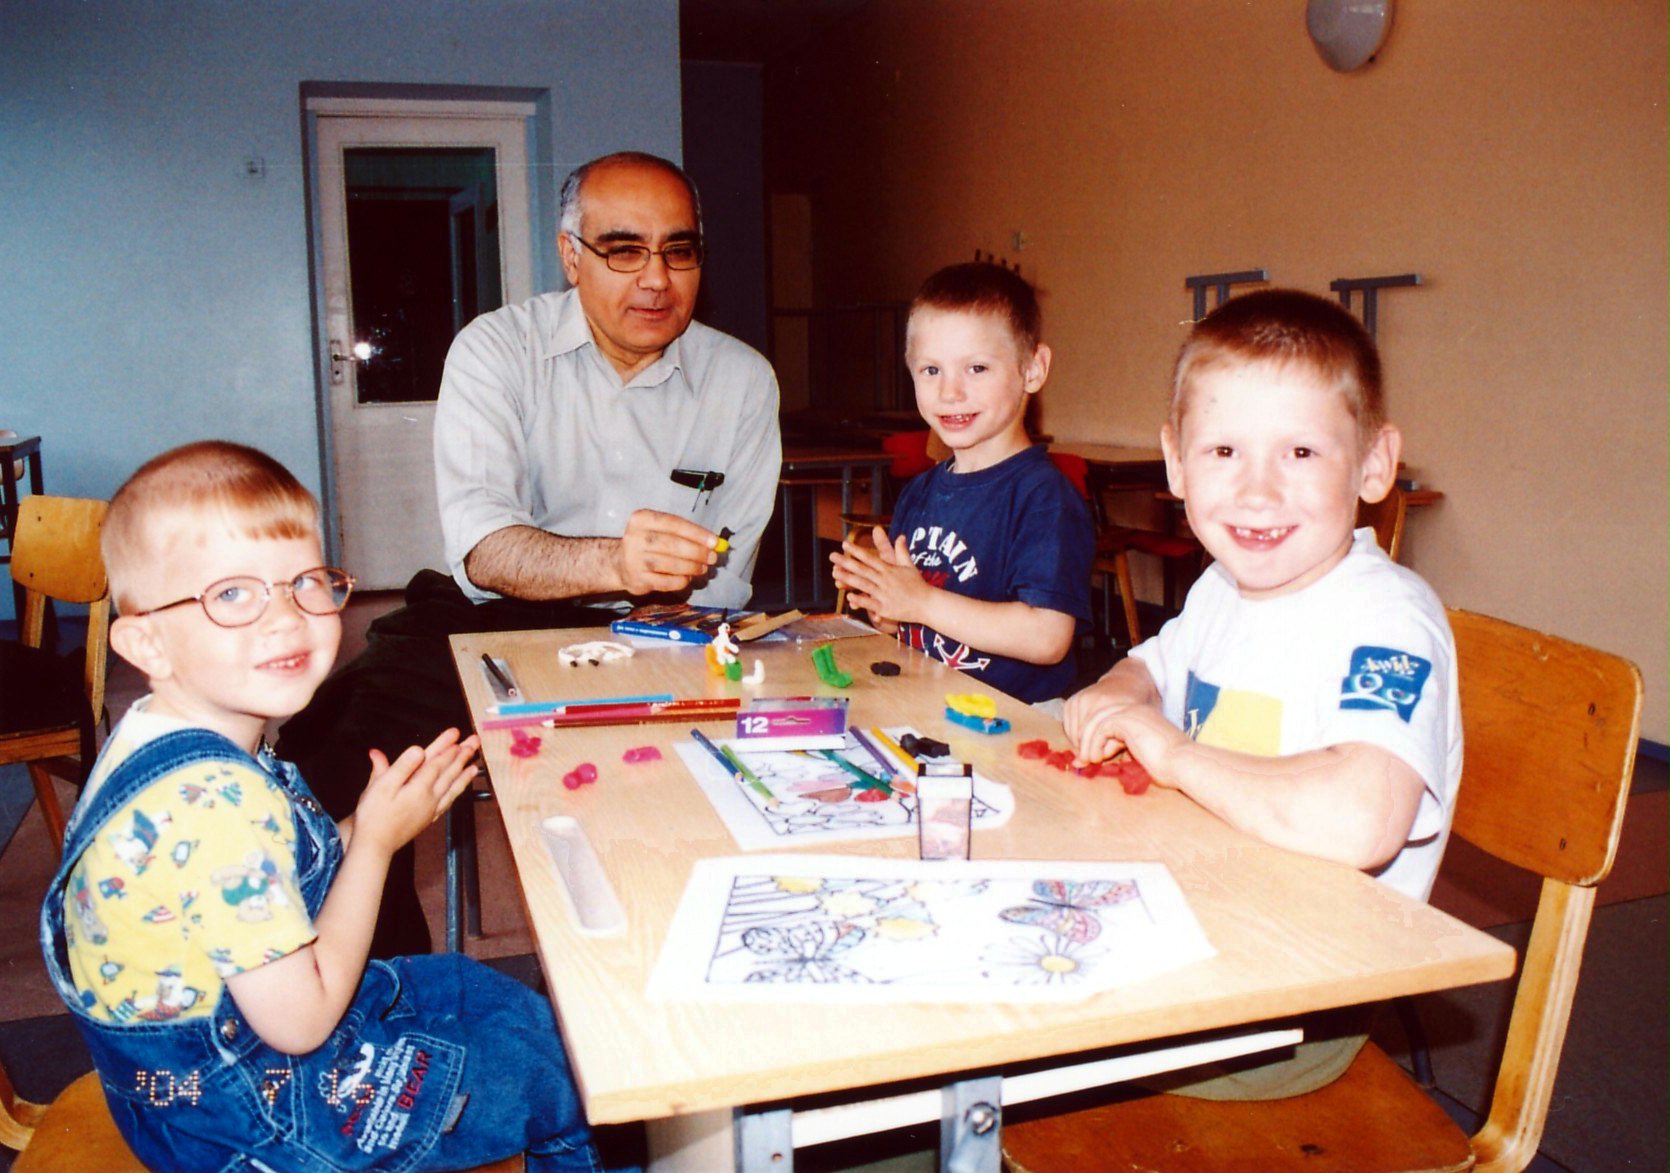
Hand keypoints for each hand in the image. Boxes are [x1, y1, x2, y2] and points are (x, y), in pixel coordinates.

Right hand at [353, 728, 480, 857]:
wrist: (375, 846)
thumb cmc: (373, 816)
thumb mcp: (380, 787)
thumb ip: (400, 767)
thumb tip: (416, 750)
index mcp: (418, 787)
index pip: (436, 761)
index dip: (446, 746)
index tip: (457, 733)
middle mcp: (429, 797)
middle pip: (449, 772)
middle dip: (462, 755)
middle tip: (475, 741)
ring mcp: (431, 808)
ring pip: (453, 787)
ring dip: (464, 773)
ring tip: (475, 764)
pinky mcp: (429, 818)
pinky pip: (449, 801)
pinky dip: (457, 792)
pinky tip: (461, 788)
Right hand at [614, 509, 719, 594]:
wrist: (620, 563)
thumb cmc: (649, 543)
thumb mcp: (661, 530)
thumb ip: (685, 534)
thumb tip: (713, 544)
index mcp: (641, 519)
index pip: (674, 524)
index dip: (697, 533)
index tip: (714, 542)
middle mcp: (634, 537)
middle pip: (672, 544)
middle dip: (697, 552)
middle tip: (712, 557)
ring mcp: (634, 560)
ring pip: (670, 564)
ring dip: (692, 567)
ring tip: (703, 568)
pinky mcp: (637, 580)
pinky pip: (666, 582)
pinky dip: (681, 580)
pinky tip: (688, 578)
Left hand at [829, 527, 931, 625]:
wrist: (927, 604)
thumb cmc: (918, 585)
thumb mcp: (909, 566)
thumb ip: (901, 551)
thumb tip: (900, 536)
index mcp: (889, 570)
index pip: (870, 558)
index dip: (857, 551)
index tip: (844, 545)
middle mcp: (885, 580)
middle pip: (863, 570)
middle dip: (846, 562)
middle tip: (832, 556)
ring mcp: (885, 594)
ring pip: (864, 585)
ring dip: (848, 579)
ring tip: (834, 574)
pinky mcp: (886, 608)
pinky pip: (871, 603)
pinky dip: (861, 600)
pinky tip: (849, 597)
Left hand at [1081, 703, 1187, 784]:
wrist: (1182, 763)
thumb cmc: (1167, 766)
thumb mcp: (1137, 756)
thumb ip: (1116, 752)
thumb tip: (1087, 760)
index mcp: (1139, 716)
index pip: (1107, 719)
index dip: (1093, 738)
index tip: (1087, 758)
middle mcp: (1134, 709)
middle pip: (1097, 716)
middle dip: (1086, 738)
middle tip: (1081, 759)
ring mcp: (1131, 712)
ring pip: (1095, 720)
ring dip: (1088, 742)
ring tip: (1087, 760)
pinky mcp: (1127, 720)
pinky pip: (1100, 727)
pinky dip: (1094, 743)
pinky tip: (1097, 758)